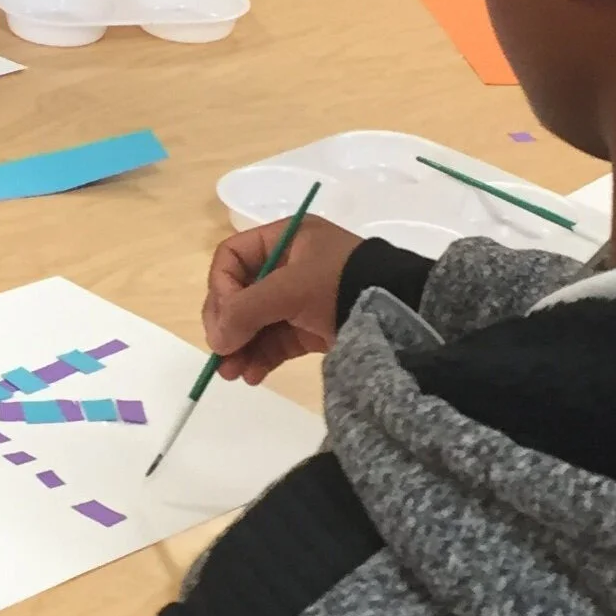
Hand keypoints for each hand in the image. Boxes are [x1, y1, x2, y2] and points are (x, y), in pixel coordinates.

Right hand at [201, 213, 358, 383]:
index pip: (232, 258)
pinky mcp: (311, 329)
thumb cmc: (340, 283)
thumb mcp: (290, 288)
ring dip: (240, 347)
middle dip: (228, 325)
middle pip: (239, 294)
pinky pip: (275, 342)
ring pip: (256, 323)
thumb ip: (246, 310)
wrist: (398, 311)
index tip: (224, 317)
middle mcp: (289, 266)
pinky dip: (260, 358)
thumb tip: (216, 341)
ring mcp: (300, 300)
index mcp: (284, 240)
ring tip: (231, 374)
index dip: (221, 287)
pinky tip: (252, 375)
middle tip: (221, 352)